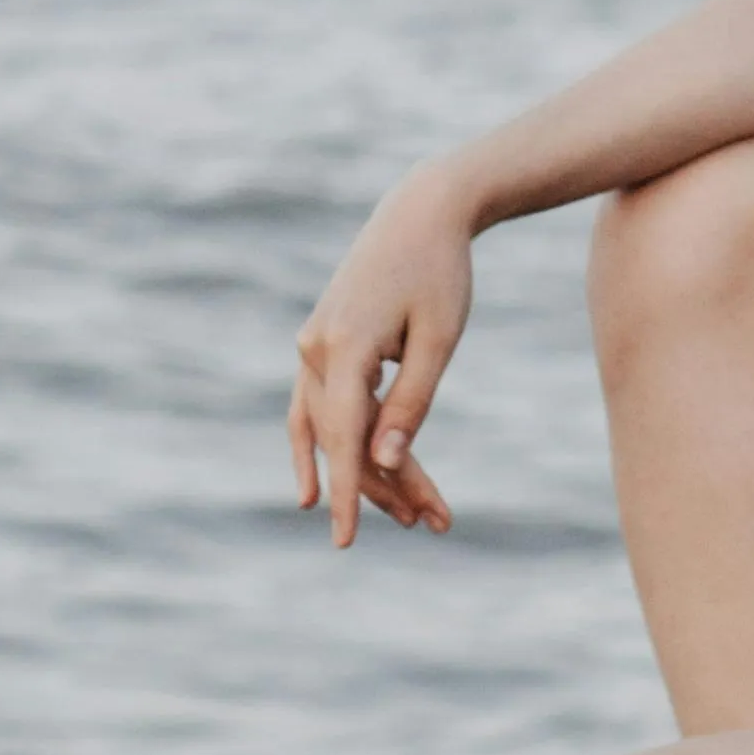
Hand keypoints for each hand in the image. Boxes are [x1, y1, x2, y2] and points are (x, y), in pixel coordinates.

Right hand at [289, 166, 474, 546]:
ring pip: (329, 427)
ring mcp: (313, 345)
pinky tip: (340, 482)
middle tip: (432, 525)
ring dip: (364, 472)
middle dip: (383, 488)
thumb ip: (412, 404)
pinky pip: (323, 406)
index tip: (346, 541)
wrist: (420, 212)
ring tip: (409, 515)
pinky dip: (338, 443)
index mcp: (346, 346)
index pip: (341, 438)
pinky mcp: (321, 343)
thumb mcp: (439, 340)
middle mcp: (317, 348)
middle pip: (341, 439)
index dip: (347, 495)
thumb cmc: (440, 273)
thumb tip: (385, 464)